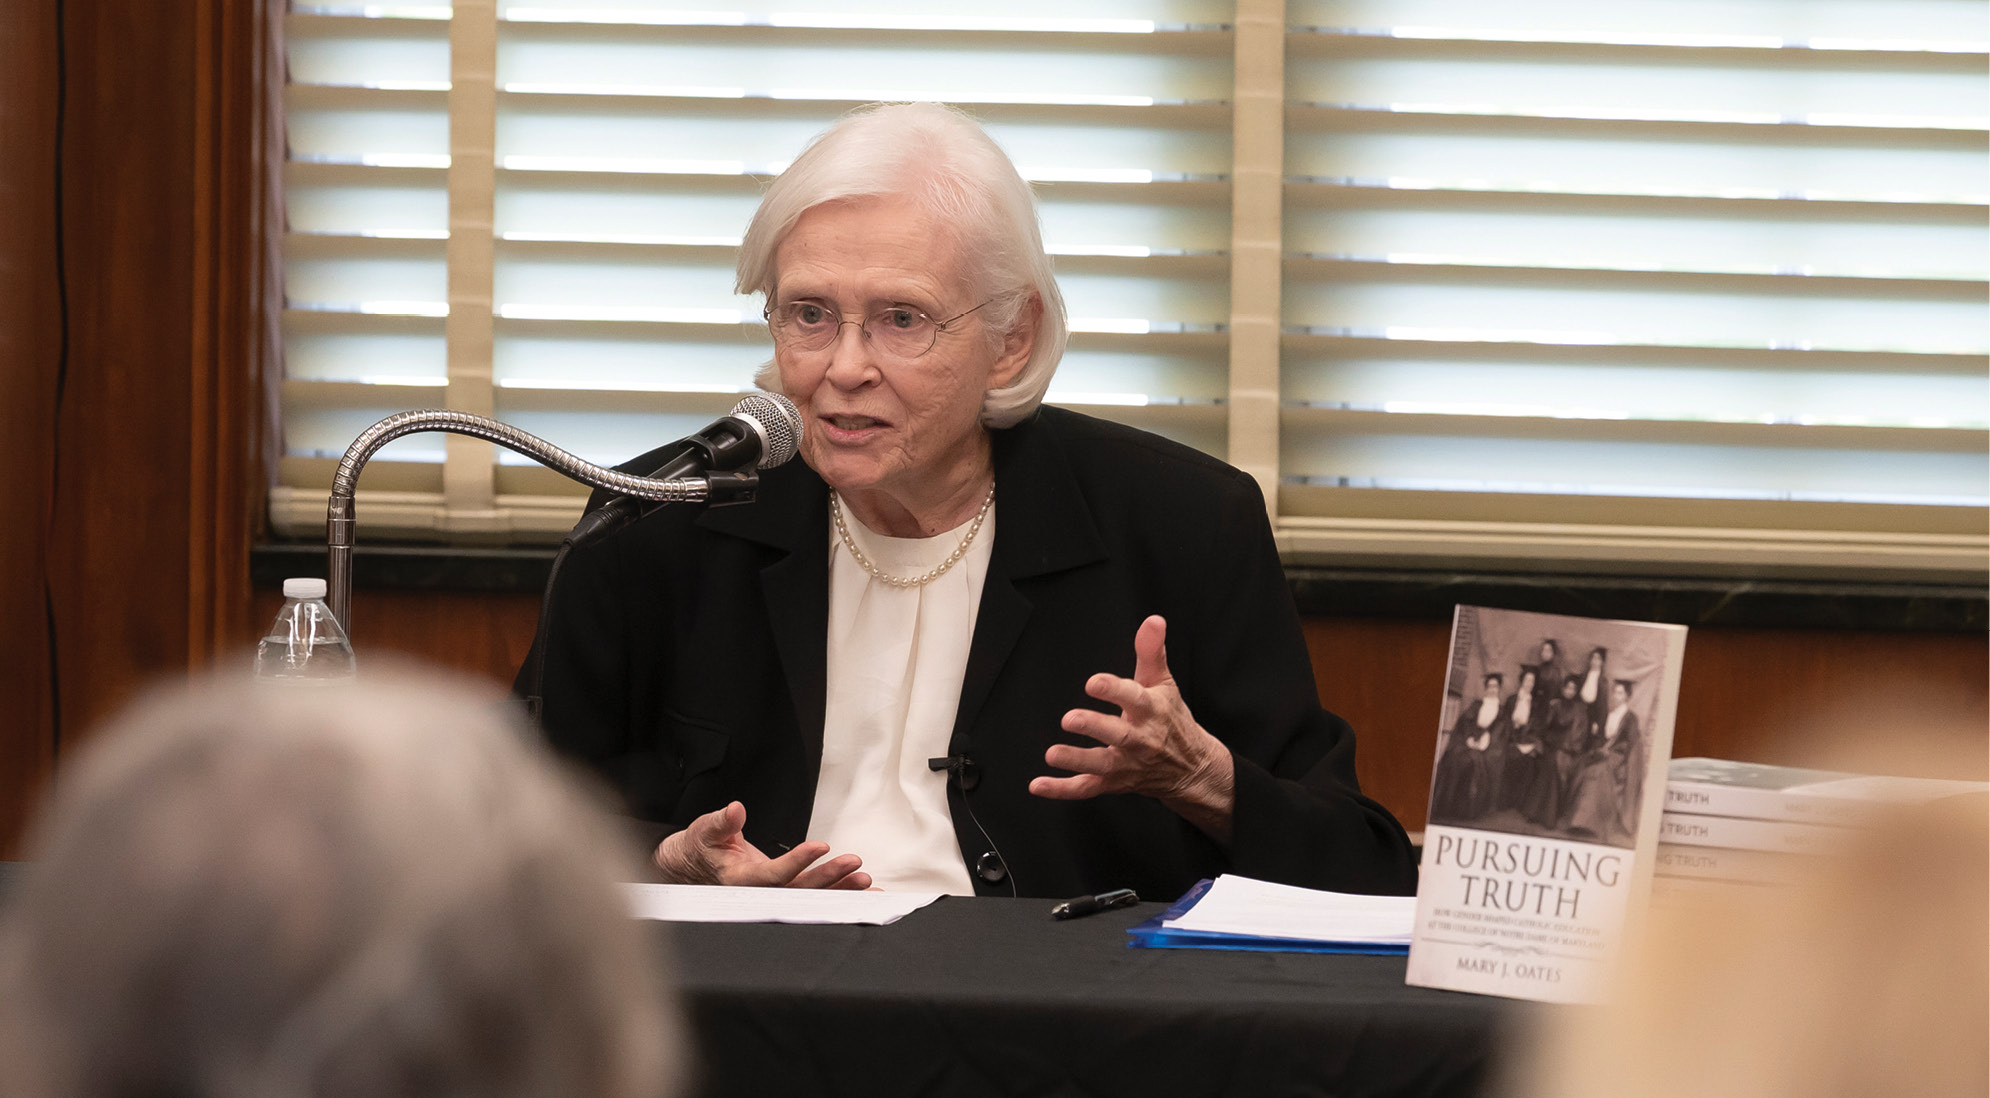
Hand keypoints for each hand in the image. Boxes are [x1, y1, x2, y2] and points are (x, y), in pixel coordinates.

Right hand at [653, 801, 871, 888]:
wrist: (695, 865)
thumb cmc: (701, 847)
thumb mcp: (705, 830)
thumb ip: (722, 822)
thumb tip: (736, 809)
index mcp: (739, 881)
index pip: (773, 875)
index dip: (797, 862)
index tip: (820, 846)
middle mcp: (759, 894)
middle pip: (798, 890)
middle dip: (828, 879)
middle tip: (854, 865)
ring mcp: (773, 894)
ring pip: (809, 896)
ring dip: (839, 889)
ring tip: (865, 881)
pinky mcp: (783, 890)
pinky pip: (812, 894)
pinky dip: (837, 893)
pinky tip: (861, 890)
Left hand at [1029, 615, 1234, 842]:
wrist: (1190, 767)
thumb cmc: (1171, 720)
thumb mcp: (1164, 683)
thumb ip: (1152, 651)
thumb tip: (1153, 620)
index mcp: (1151, 710)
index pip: (1134, 698)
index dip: (1113, 690)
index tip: (1093, 683)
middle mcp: (1139, 739)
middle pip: (1118, 734)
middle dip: (1094, 727)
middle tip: (1069, 719)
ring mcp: (1126, 764)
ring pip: (1101, 765)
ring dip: (1076, 760)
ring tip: (1052, 754)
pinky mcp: (1113, 782)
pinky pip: (1087, 788)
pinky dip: (1062, 789)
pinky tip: (1038, 784)